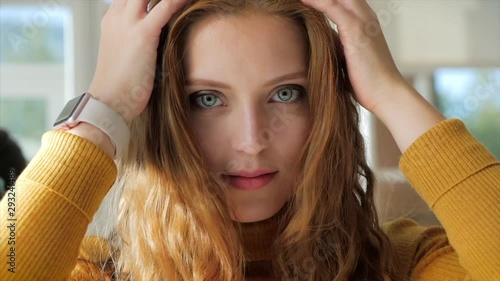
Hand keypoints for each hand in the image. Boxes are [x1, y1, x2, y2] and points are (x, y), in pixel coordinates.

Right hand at [88, 0, 187, 123]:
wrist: (109, 102)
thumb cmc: (121, 85)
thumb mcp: (126, 54)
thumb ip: (139, 41)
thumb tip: (159, 42)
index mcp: (112, 19)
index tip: (168, 4)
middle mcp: (118, 16)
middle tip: (177, 1)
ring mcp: (129, 23)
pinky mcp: (143, 34)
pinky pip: (166, 6)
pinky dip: (179, 1)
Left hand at [300, 0, 444, 151]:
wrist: (386, 94)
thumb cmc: (367, 81)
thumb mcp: (348, 57)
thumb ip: (337, 45)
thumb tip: (320, 43)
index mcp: (364, 21)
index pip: (343, 0)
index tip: (305, 1)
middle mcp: (365, 17)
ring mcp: (362, 21)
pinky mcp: (356, 30)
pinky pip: (332, 7)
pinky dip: (317, 2)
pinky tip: (302, 0)